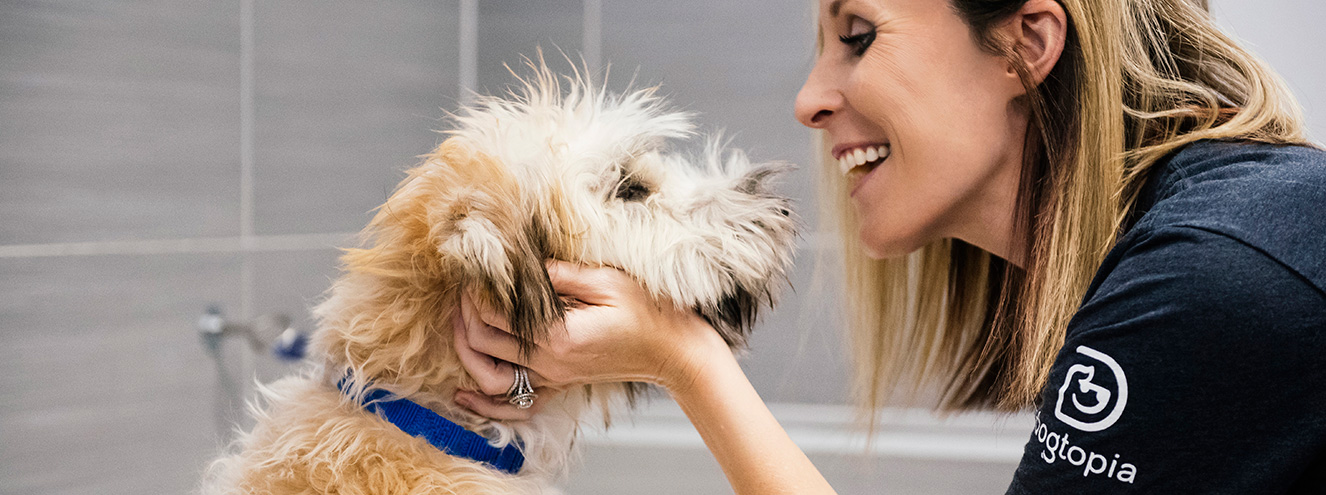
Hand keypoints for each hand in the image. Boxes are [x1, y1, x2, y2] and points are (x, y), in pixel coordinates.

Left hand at [452, 260, 729, 419]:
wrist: (671, 350)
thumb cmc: (646, 312)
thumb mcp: (606, 280)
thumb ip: (560, 274)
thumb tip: (523, 263)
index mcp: (557, 336)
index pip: (495, 317)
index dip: (475, 294)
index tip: (470, 273)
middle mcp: (549, 363)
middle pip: (484, 344)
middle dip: (463, 317)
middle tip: (459, 291)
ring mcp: (553, 377)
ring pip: (490, 375)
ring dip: (466, 352)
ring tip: (457, 325)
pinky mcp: (559, 383)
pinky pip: (515, 403)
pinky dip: (485, 404)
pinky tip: (464, 394)